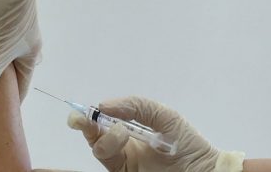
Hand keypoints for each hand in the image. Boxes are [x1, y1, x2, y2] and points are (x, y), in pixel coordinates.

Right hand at [68, 96, 244, 171]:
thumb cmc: (189, 145)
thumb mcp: (166, 117)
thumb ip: (138, 106)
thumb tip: (105, 105)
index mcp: (130, 134)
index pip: (101, 125)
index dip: (88, 118)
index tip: (81, 113)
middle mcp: (123, 150)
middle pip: (94, 138)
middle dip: (86, 126)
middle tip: (83, 120)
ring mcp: (124, 166)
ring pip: (100, 152)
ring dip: (105, 140)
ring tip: (123, 133)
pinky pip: (106, 165)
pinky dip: (99, 152)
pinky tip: (99, 148)